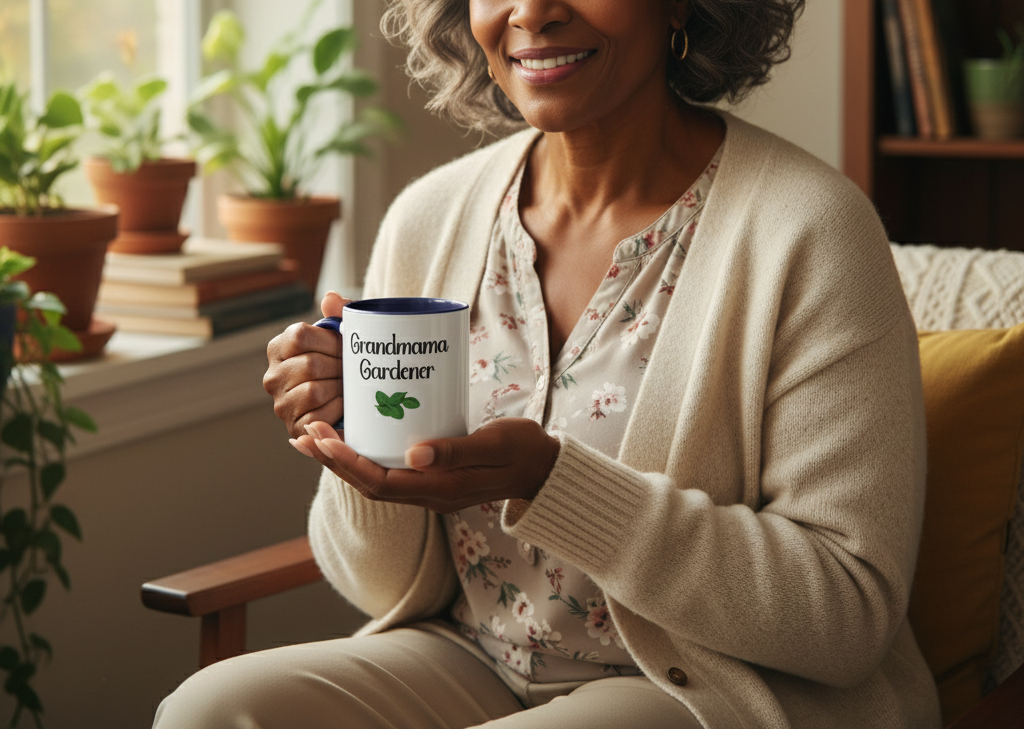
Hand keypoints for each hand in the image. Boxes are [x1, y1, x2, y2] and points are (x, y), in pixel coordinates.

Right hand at [263, 291, 349, 442]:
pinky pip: (319, 415)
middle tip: (352, 370)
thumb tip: (330, 298)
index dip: (330, 341)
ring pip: (314, 390)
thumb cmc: (347, 362)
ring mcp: (281, 404)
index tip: (345, 346)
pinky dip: (337, 410)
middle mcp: (273, 376)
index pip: (301, 336)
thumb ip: (340, 312)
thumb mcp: (346, 333)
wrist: (356, 400)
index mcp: (280, 347)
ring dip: (339, 388)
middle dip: (339, 367)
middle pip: (310, 364)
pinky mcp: (294, 427)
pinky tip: (344, 406)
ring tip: (348, 386)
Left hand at [293, 417, 560, 512]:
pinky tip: (356, 436)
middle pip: (369, 484)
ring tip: (316, 435)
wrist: (545, 469)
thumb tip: (414, 454)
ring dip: (344, 460)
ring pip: (377, 479)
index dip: (347, 463)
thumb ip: (458, 450)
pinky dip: (366, 455)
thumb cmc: (523, 451)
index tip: (321, 439)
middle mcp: (430, 493)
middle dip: (334, 461)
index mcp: (441, 489)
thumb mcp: (495, 445)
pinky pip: (390, 470)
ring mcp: (431, 487)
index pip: (380, 483)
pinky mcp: (434, 475)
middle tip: (305, 433)